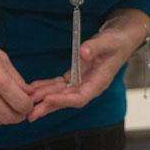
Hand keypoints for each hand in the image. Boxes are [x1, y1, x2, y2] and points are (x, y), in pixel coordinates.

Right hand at [0, 17, 33, 130]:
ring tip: (1, 109)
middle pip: (9, 118)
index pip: (21, 104)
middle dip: (18, 115)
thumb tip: (29, 94)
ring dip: (0, 120)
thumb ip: (17, 79)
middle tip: (18, 109)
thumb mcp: (2, 58)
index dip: (28, 106)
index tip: (27, 103)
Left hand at [25, 9, 149, 121]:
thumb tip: (83, 53)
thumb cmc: (118, 40)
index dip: (63, 100)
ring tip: (27, 102)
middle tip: (30, 114)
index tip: (47, 100)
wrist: (123, 36)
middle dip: (48, 106)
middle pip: (67, 100)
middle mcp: (90, 85)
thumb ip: (95, 47)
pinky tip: (34, 88)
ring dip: (44, 98)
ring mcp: (83, 81)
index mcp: (99, 81)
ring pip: (61, 94)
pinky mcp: (77, 75)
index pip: (80, 97)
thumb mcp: (108, 41)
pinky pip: (60, 84)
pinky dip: (47, 86)